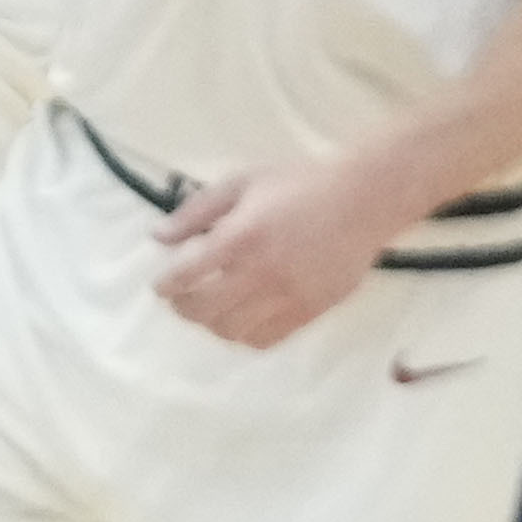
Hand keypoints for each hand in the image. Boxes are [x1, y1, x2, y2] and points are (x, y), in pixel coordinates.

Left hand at [149, 158, 394, 349]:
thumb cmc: (298, 183)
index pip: (185, 275)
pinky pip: (265, 339)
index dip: (165, 286)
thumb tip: (158, 238)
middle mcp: (261, 272)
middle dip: (183, 307)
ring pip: (232, 331)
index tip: (161, 286)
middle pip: (203, 311)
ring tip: (212, 308)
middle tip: (182, 298)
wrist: (364, 199)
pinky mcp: (311, 310)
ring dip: (213, 323)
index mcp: (240, 236)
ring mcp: (288, 295)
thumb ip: (196, 211)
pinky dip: (245, 335)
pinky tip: (242, 318)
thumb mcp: (242, 182)